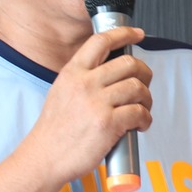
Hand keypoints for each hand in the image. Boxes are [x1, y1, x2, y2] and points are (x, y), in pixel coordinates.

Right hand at [22, 26, 151, 187]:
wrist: (44, 158)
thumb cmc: (55, 130)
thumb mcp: (62, 92)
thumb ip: (83, 79)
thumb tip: (113, 72)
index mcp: (72, 72)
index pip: (101, 42)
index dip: (124, 33)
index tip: (137, 34)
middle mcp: (84, 83)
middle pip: (128, 64)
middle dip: (144, 73)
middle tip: (144, 85)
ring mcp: (96, 103)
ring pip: (138, 87)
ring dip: (147, 99)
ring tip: (142, 109)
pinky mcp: (108, 123)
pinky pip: (139, 112)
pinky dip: (146, 119)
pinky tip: (140, 125)